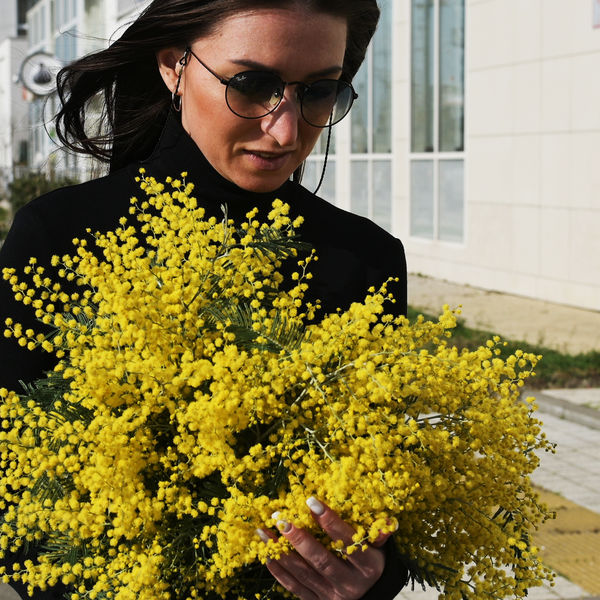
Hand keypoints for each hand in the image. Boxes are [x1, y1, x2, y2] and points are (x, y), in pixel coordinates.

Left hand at [258, 497, 393, 599]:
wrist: (370, 597)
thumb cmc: (372, 562)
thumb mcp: (380, 549)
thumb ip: (380, 534)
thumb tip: (388, 521)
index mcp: (367, 566)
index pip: (347, 542)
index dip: (330, 522)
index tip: (312, 501)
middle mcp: (349, 584)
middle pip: (321, 561)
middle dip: (299, 539)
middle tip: (282, 519)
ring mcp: (331, 596)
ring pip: (303, 574)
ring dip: (281, 552)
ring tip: (265, 532)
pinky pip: (294, 587)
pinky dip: (279, 571)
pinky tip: (266, 554)